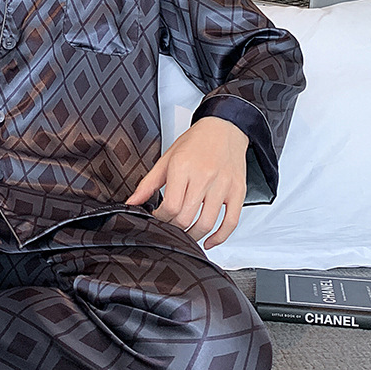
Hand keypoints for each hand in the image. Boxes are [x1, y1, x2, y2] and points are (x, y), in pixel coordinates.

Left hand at [125, 117, 248, 248]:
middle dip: (175, 228)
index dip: (160, 218)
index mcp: (182, 167)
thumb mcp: (166, 159)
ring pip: (207, 223)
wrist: (224, 129)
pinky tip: (209, 241)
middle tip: (170, 227)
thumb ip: (148, 183)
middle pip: (186, 218)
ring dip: (194, 236)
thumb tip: (132, 202)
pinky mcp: (238, 192)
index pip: (170, 206)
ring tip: (186, 235)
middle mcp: (204, 177)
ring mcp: (223, 185)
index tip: (157, 218)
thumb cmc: (195, 143)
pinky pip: (231, 222)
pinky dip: (219, 237)